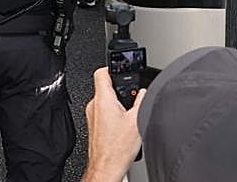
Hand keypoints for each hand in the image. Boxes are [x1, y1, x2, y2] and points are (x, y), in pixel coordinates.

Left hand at [83, 67, 145, 181]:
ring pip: (105, 100)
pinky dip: (114, 114)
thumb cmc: (117, 150)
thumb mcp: (137, 121)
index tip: (122, 69)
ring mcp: (92, 116)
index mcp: (102, 100)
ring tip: (129, 114)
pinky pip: (104, 112)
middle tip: (132, 96)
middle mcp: (94, 106)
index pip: (102, 72)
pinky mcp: (94, 126)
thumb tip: (144, 92)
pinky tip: (124, 125)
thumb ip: (141, 101)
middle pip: (105, 86)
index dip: (113, 67)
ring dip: (118, 103)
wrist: (106, 168)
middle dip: (120, 89)